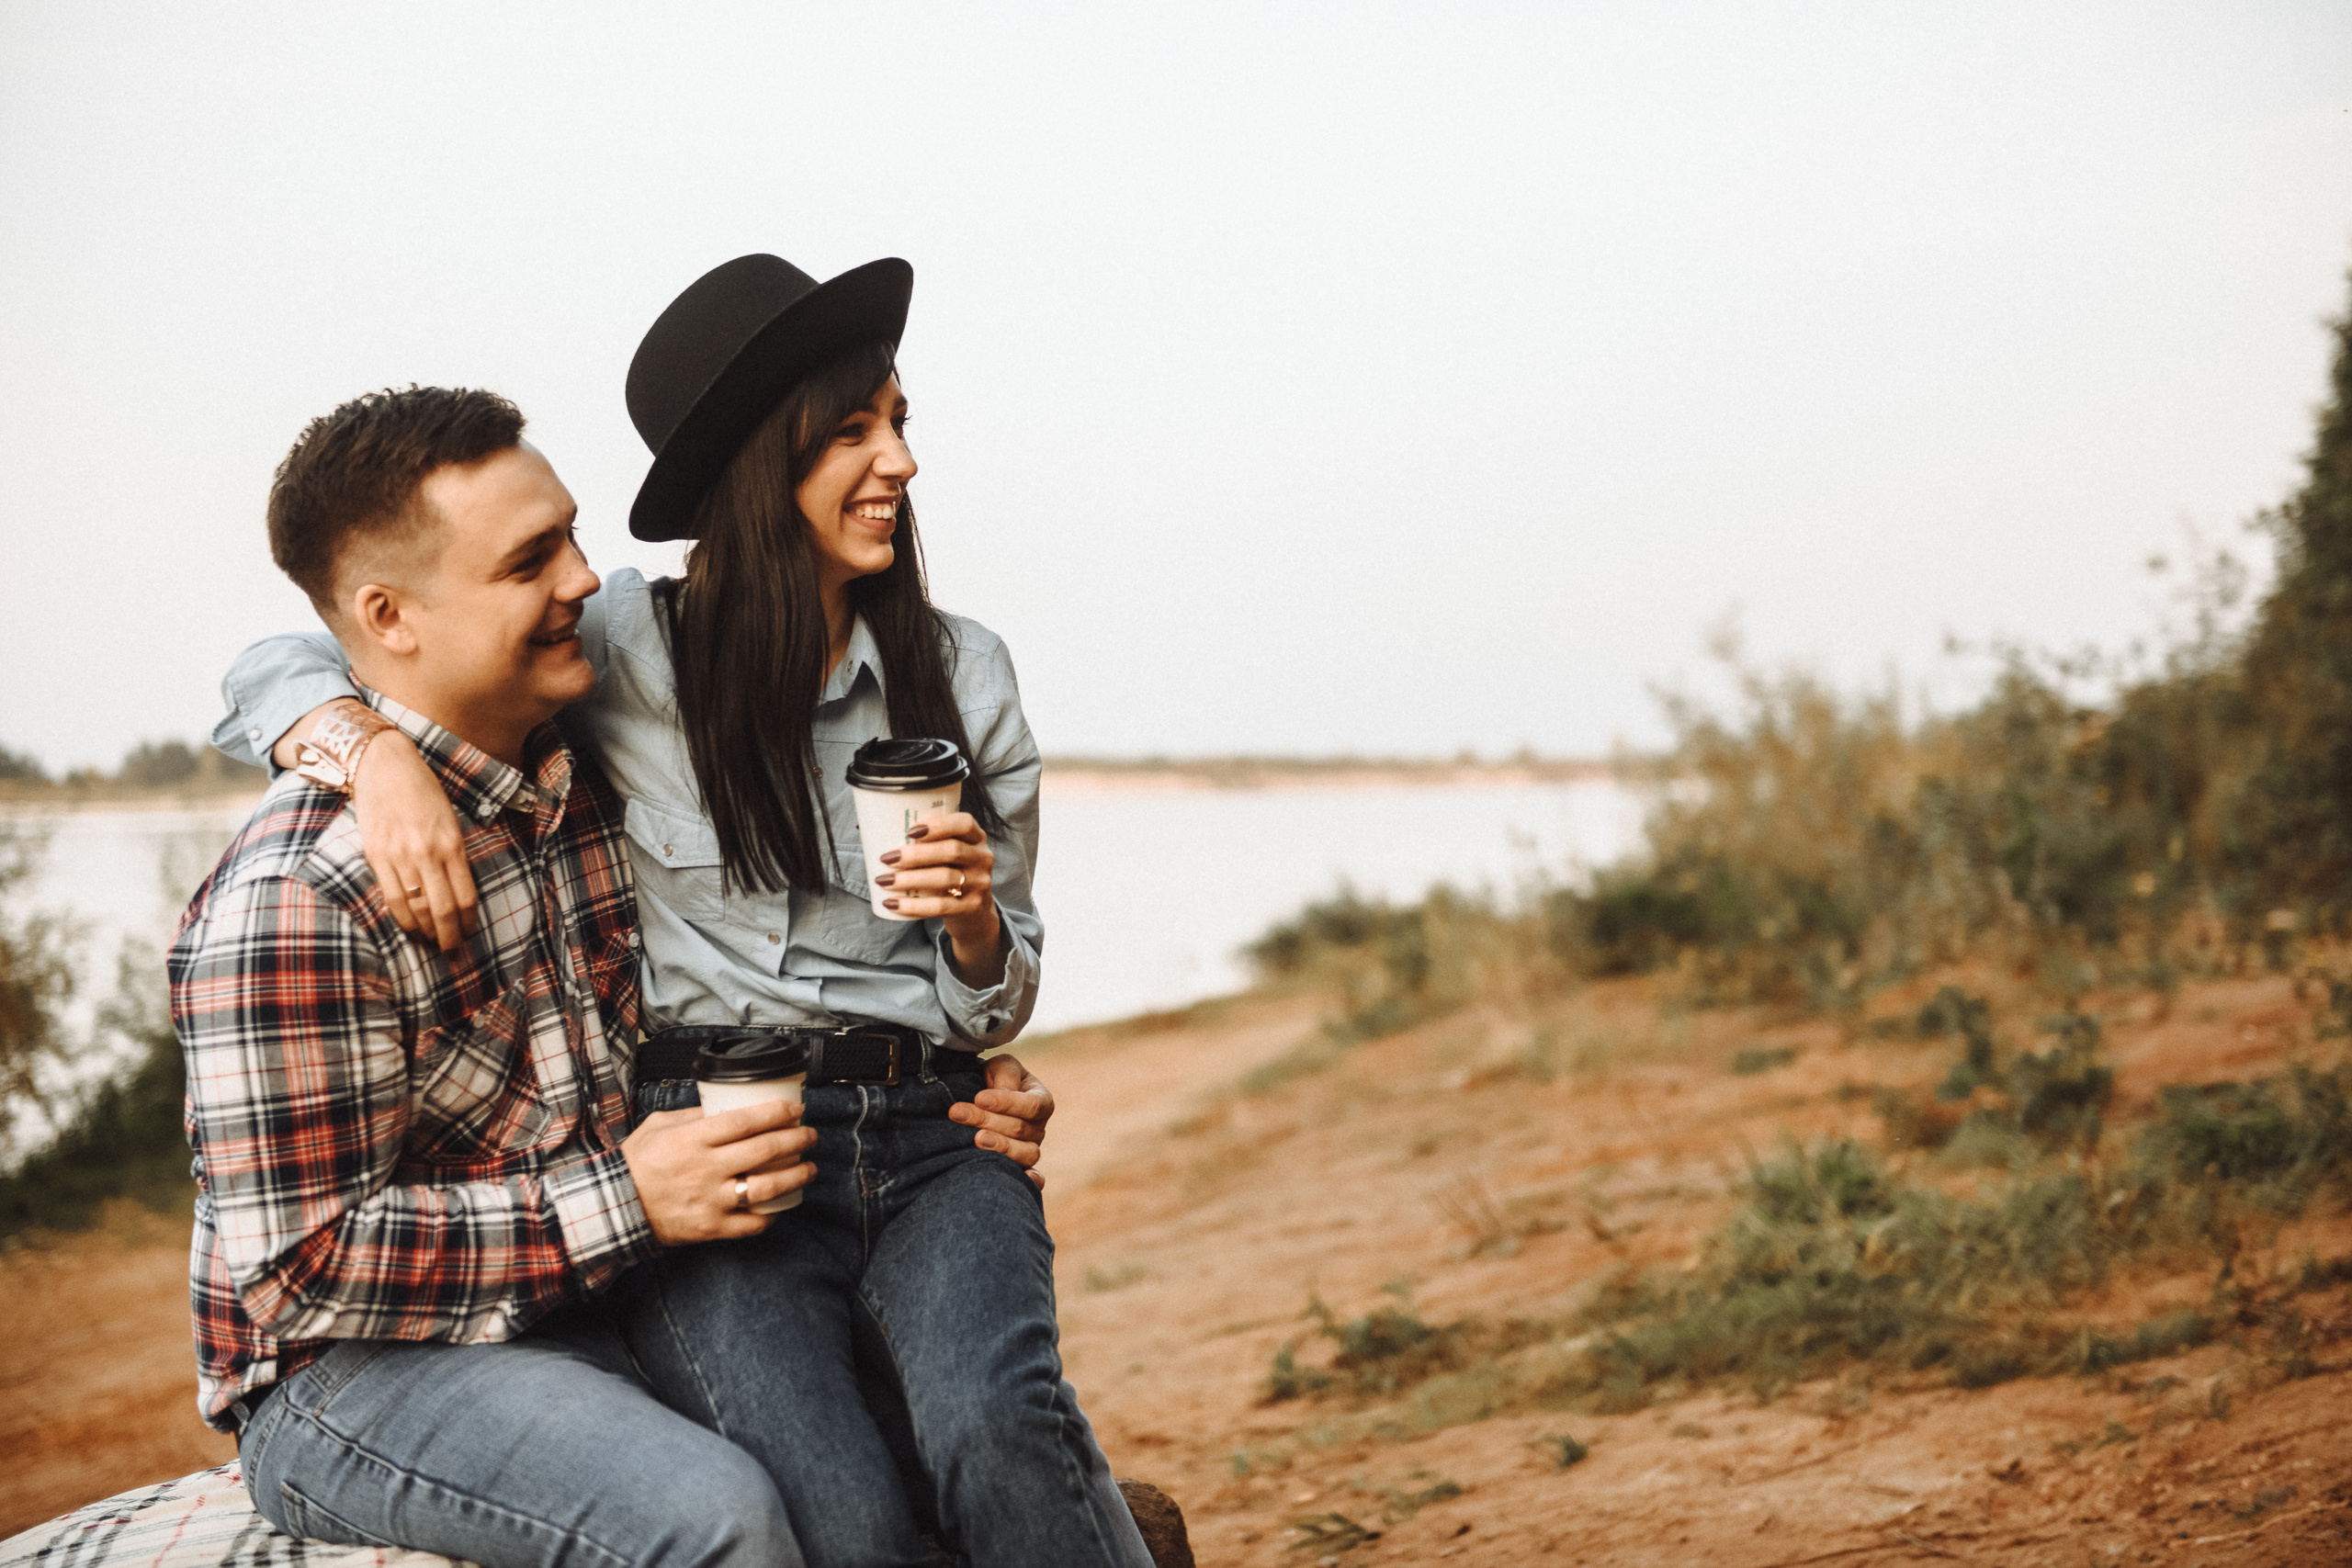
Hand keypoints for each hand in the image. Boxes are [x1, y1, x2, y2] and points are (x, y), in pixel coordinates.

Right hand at [346, 726, 479, 950]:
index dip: (468, 922)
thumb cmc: (422, 790)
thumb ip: (454, 853)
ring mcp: (400, 856)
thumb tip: (458, 890)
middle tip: (453, 952)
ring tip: (432, 943)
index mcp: (452, 843)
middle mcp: (427, 853)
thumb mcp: (450, 819)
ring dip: (426, 932)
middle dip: (449, 936)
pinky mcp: (376, 856)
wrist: (383, 765)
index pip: (465, 896)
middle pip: (443, 909)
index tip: (470, 934)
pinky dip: (402, 918)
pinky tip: (409, 928)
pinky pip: (392, 897)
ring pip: (416, 908)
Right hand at [621, 1100, 815, 1243]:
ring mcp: (711, 1200)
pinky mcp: (712, 1228)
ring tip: (810, 1168)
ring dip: (796, 1176)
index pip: (746, 1121)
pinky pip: (752, 1224)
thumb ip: (693, 1115)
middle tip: (810, 1135)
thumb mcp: (659, 1126)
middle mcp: (707, 1168)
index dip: (777, 1114)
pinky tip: (782, 1205)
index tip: (796, 1110)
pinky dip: (772, 1215)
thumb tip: (724, 1105)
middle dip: (797, 1141)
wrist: (615, 1208)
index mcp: (694, 1139)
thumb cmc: (637, 1163)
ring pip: (767, 1187)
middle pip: (765, 1151)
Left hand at [875, 811, 1002, 983]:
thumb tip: (870, 830)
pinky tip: (892, 903)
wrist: (974, 913)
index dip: (938, 824)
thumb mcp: (948, 855)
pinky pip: (940, 906)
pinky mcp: (971, 907)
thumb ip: (925, 842)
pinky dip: (912, 905)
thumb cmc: (949, 873)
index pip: (964, 823)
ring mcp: (980, 884)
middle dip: (915, 854)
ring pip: (944, 878)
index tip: (910, 831)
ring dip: (909, 879)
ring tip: (883, 881)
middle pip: (951, 851)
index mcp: (976, 838)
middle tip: (886, 858)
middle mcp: (982, 858)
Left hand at [948, 1052, 1053, 1192]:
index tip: (979, 1097)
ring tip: (975, 1139)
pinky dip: (1027, 1181)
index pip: (1032, 1105)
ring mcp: (1030, 1150)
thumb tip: (1002, 1095)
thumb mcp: (1001, 1067)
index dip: (1007, 1103)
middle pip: (1020, 1130)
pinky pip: (1030, 1179)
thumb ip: (1005, 1077)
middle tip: (958, 1113)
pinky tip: (1007, 1179)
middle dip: (987, 1120)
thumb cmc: (993, 1079)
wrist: (981, 1096)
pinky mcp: (1018, 1167)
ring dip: (999, 1147)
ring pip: (1025, 1154)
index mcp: (1040, 1101)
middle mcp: (1039, 1128)